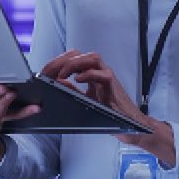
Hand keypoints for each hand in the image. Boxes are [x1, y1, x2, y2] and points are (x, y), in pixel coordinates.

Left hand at [40, 50, 176, 165]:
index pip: (75, 59)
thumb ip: (73, 90)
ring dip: (75, 63)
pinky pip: (102, 74)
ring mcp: (107, 77)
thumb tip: (59, 82)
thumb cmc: (110, 113)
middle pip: (82, 54)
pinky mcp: (113, 85)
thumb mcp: (85, 100)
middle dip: (65, 60)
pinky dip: (88, 74)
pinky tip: (77, 80)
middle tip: (54, 72)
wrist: (129, 124)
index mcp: (92, 74)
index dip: (61, 62)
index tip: (49, 71)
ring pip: (92, 58)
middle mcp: (100, 72)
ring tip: (63, 75)